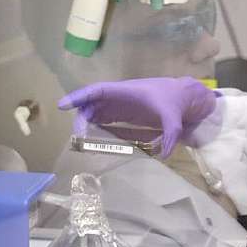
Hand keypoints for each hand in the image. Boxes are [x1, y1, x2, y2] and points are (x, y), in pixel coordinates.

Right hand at [59, 77, 218, 157]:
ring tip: (84, 140)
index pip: (97, 91)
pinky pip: (105, 118)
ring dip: (87, 123)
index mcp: (126, 91)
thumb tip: (165, 155)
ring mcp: (120, 105)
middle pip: (91, 103)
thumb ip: (170, 134)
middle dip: (81, 117)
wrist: (184, 97)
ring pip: (95, 111)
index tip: (63, 105)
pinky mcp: (124, 113)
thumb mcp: (174, 117)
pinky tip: (93, 139)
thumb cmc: (174, 101)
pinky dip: (96, 126)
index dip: (79, 96)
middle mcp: (118, 97)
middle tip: (79, 136)